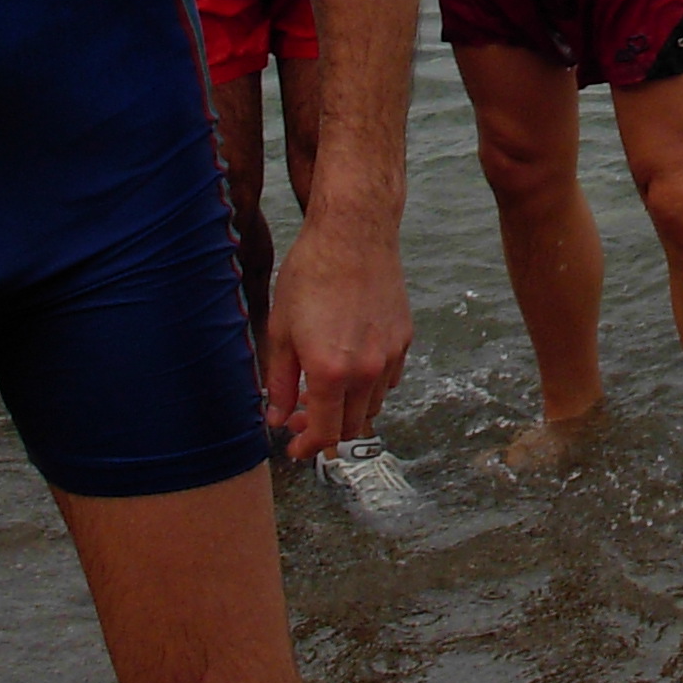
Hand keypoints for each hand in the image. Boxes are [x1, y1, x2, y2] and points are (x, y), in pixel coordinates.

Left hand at [262, 220, 410, 459]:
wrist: (353, 233)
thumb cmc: (310, 275)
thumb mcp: (281, 331)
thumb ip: (281, 382)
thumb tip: (278, 417)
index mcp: (331, 371)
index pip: (324, 433)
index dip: (307, 447)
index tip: (295, 448)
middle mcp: (366, 370)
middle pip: (351, 426)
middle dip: (325, 431)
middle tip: (301, 419)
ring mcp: (389, 354)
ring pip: (372, 405)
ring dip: (348, 410)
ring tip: (324, 393)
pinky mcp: (404, 338)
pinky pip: (389, 379)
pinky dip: (369, 387)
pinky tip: (350, 368)